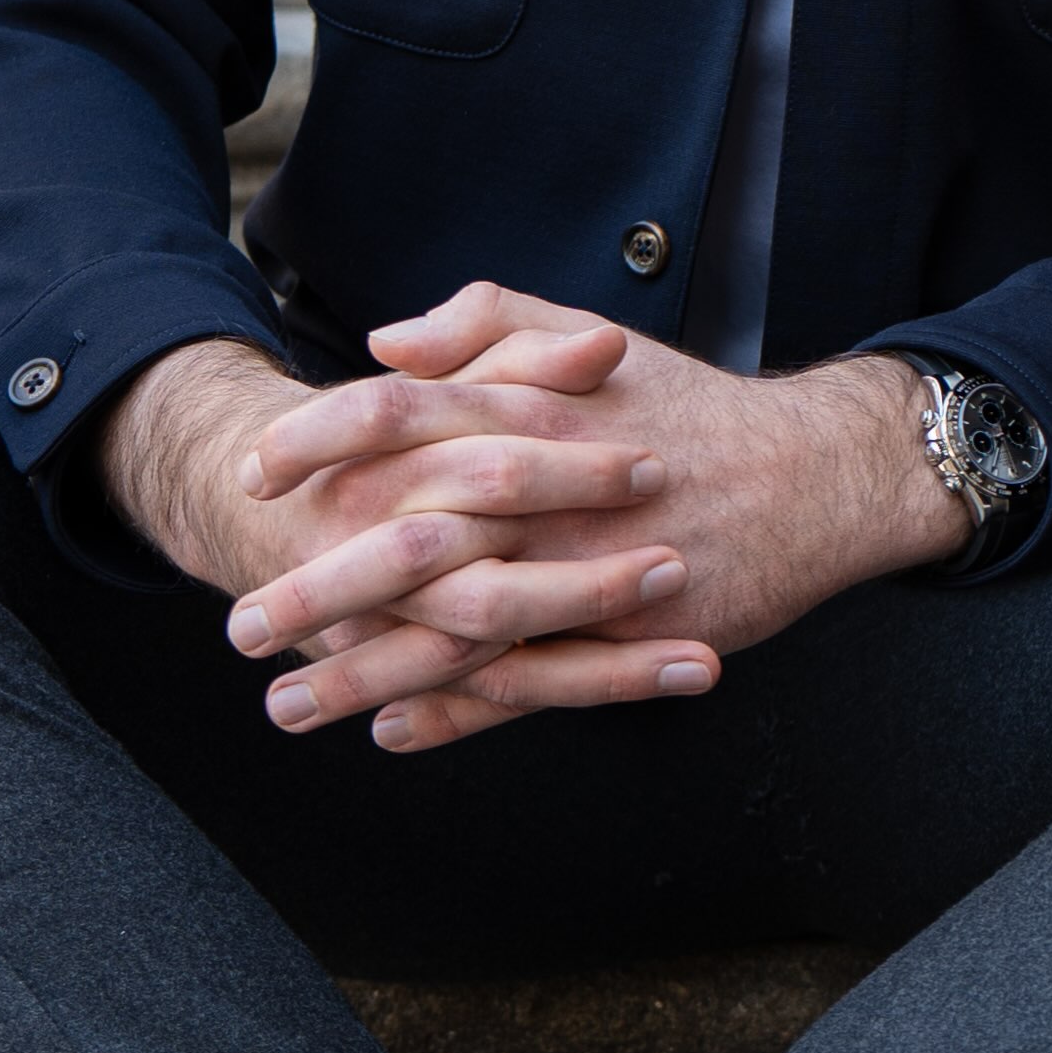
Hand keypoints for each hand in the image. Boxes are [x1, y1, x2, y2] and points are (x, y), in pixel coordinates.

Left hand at [96, 291, 966, 752]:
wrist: (813, 475)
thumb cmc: (689, 407)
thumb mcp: (589, 335)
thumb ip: (487, 322)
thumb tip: (387, 343)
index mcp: (532, 408)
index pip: (401, 413)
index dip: (318, 443)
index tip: (252, 474)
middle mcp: (549, 490)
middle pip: (411, 538)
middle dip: (317, 587)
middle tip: (238, 626)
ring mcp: (585, 569)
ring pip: (457, 629)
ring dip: (368, 672)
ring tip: (287, 704)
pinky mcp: (625, 634)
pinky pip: (527, 684)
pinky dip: (458, 713)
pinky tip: (391, 730)